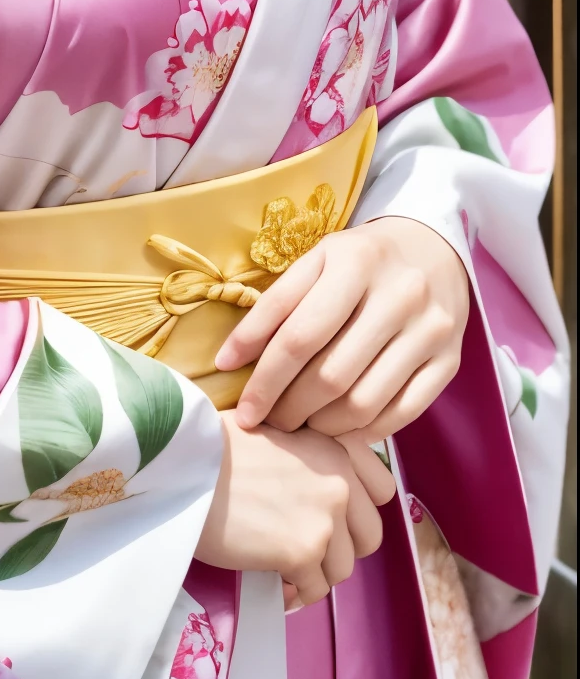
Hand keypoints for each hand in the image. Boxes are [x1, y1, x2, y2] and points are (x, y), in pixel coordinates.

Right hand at [196, 413, 394, 606]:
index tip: (332, 516)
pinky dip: (293, 593)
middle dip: (340, 547)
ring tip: (282, 566)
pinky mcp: (302, 552)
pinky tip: (271, 582)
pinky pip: (312, 591)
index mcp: (335, 446)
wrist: (183, 464)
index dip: (359, 508)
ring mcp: (325, 519)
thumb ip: (310, 458)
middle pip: (369, 537)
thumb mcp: (277, 430)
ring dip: (314, 573)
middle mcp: (340, 481)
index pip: (382, 489)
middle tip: (305, 547)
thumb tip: (322, 495)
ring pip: (341, 569)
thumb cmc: (215, 444)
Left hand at [215, 216, 469, 439]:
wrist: (433, 248)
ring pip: (365, 403)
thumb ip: (273, 307)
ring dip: (324, 426)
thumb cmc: (360, 259)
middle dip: (290, 409)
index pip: (299, 336)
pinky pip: (401, 414)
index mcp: (354, 262)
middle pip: (331, 376)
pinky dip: (364, 431)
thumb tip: (229, 360)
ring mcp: (429, 331)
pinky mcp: (449, 361)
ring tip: (301, 425)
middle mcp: (398, 296)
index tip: (244, 409)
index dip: (265, 380)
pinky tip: (341, 427)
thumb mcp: (315, 261)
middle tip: (270, 421)